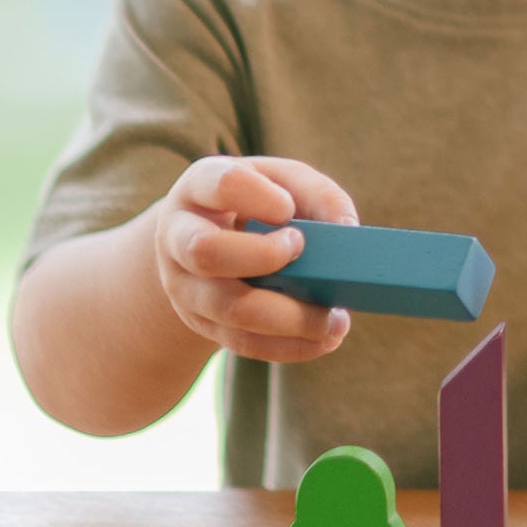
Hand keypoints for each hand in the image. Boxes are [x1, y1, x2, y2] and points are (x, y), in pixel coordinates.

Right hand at [154, 156, 359, 364]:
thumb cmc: (257, 199)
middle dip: (263, 256)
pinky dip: (287, 345)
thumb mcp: (283, 180)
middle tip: (302, 248)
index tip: (287, 209)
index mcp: (199, 187)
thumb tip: (347, 230)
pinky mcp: (202, 323)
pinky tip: (323, 340)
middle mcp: (179, 238)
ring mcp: (185, 286)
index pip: (221, 185)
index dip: (256, 197)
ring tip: (335, 320)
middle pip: (207, 252)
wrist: (209, 236)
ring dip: (288, 318)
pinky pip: (241, 342)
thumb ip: (318, 194)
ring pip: (228, 308)